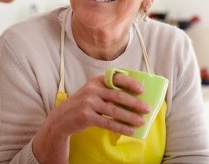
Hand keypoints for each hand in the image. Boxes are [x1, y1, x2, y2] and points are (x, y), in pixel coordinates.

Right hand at [32, 74, 150, 163]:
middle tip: (147, 109)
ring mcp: (88, 103)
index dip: (130, 83)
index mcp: (96, 80)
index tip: (142, 89)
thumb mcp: (93, 92)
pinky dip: (121, 127)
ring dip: (130, 117)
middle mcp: (92, 89)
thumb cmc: (84, 104)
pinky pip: (108, 123)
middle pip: (118, 95)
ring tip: (141, 121)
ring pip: (115, 110)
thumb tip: (134, 97)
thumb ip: (108, 91)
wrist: (62, 118)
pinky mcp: (86, 117)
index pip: (116, 78)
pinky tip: (130, 131)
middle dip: (135, 103)